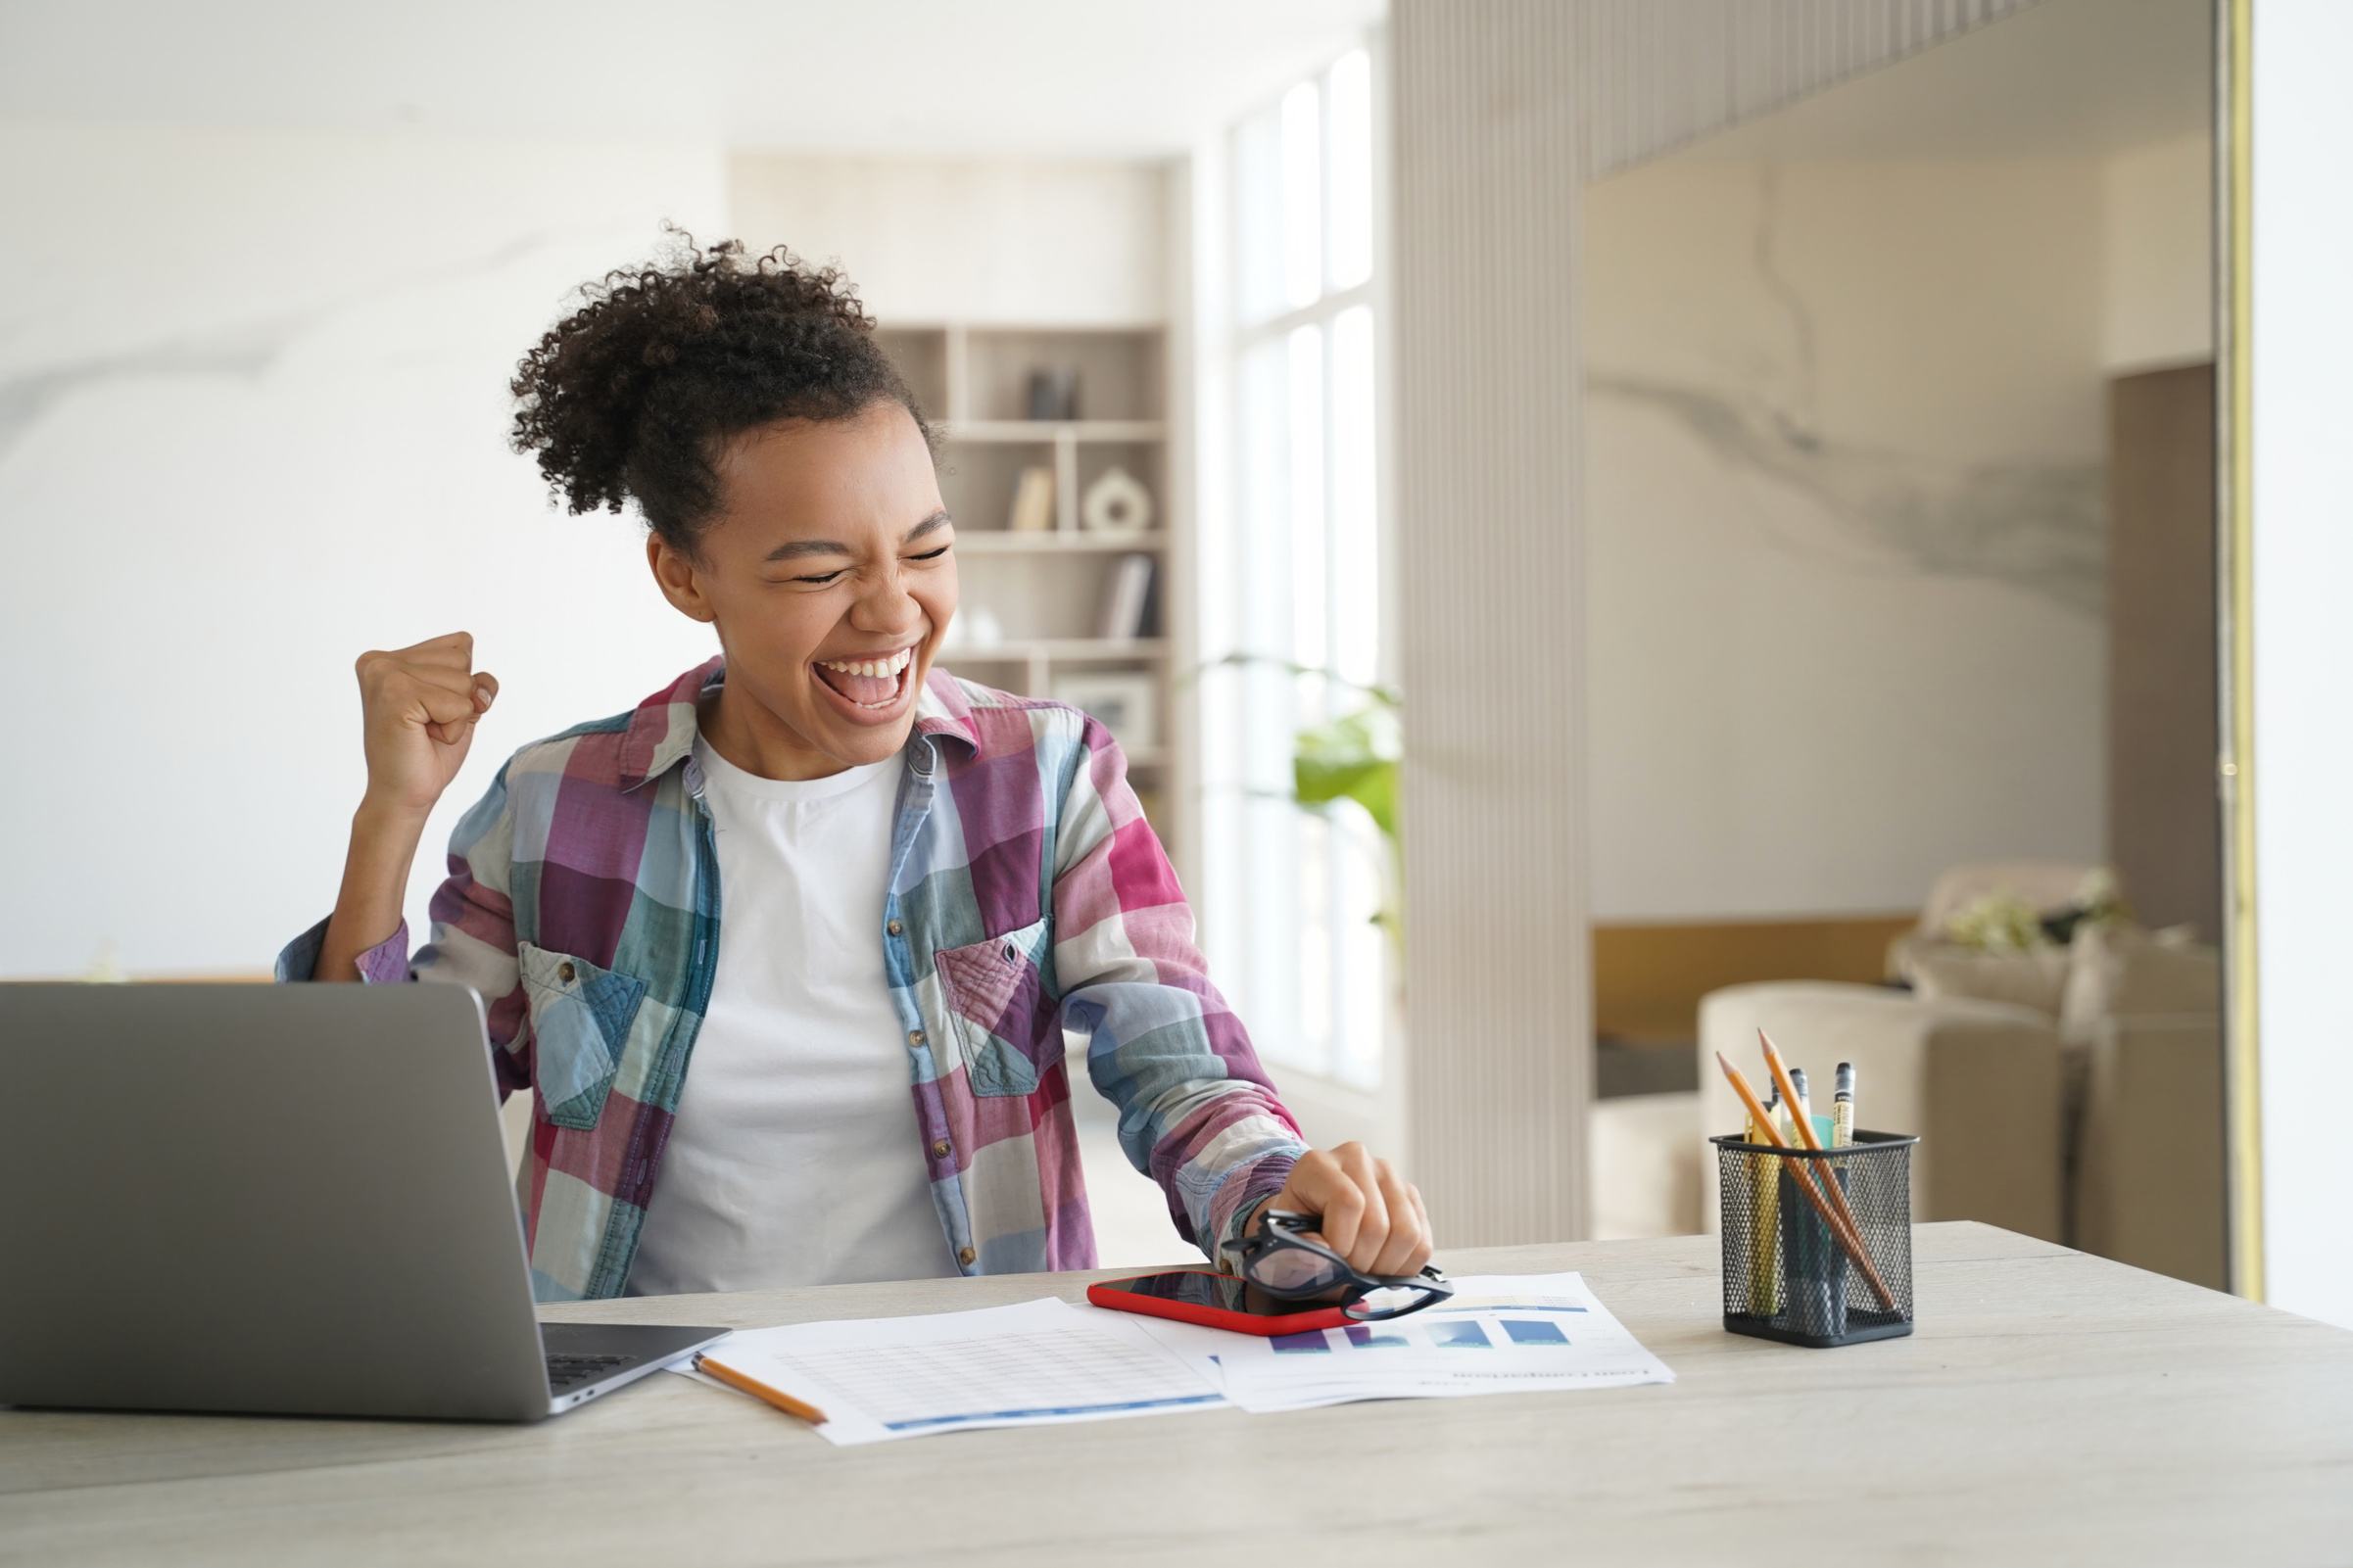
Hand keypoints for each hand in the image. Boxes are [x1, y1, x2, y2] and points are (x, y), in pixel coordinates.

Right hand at [355, 632, 498, 821]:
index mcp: (388, 658)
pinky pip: (459, 704)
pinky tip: (424, 738)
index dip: (461, 684)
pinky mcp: (396, 694)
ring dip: (456, 715)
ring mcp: (385, 675)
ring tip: (424, 731)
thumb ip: (476, 680)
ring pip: (464, 680)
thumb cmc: (429, 751)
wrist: (405, 795)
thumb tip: (481, 686)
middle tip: (427, 725)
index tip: (431, 710)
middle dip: (459, 699)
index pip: (460, 644)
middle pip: (463, 658)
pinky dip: (453, 729)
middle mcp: (379, 661)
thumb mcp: (461, 704)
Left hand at [1254, 1143, 1432, 1277]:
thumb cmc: (1298, 1233)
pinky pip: (1423, 1240)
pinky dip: (1406, 1265)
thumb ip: (1298, 1252)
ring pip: (1407, 1233)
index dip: (1342, 1244)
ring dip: (1386, 1267)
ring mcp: (1388, 1174)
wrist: (1312, 1226)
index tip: (1330, 1261)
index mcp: (1318, 1164)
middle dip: (1362, 1262)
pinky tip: (1384, 1266)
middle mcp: (1356, 1159)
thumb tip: (1326, 1254)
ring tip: (1364, 1269)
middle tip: (1347, 1271)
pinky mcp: (1410, 1194)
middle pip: (1378, 1223)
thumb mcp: (1285, 1243)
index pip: (1348, 1203)